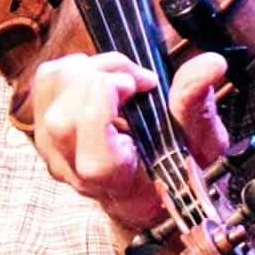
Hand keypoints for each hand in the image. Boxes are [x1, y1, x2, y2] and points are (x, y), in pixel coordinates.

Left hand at [26, 49, 234, 231]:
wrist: (147, 190)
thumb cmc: (174, 169)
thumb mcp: (201, 143)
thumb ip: (199, 105)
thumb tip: (210, 64)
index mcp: (115, 181)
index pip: (91, 153)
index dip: (105, 106)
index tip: (137, 86)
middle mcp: (75, 169)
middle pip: (62, 116)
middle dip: (101, 77)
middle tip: (136, 77)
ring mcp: (53, 150)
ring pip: (50, 91)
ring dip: (88, 68)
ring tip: (121, 75)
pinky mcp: (44, 129)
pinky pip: (46, 84)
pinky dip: (73, 68)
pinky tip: (102, 79)